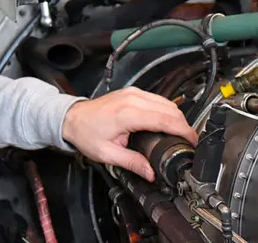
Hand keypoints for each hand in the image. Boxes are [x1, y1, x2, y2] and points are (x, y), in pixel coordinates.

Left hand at [61, 87, 198, 181]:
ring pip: (166, 102)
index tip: (193, 142)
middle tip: (187, 143)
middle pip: (170, 109)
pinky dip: (167, 110)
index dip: (184, 131)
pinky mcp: (132, 92)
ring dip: (176, 117)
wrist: (72, 118)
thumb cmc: (85, 132)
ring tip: (179, 135)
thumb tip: (151, 173)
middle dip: (183, 126)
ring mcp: (132, 93)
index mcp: (127, 114)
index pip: (165, 119)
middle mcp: (131, 99)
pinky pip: (157, 99)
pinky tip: (167, 123)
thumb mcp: (107, 154)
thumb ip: (131, 163)